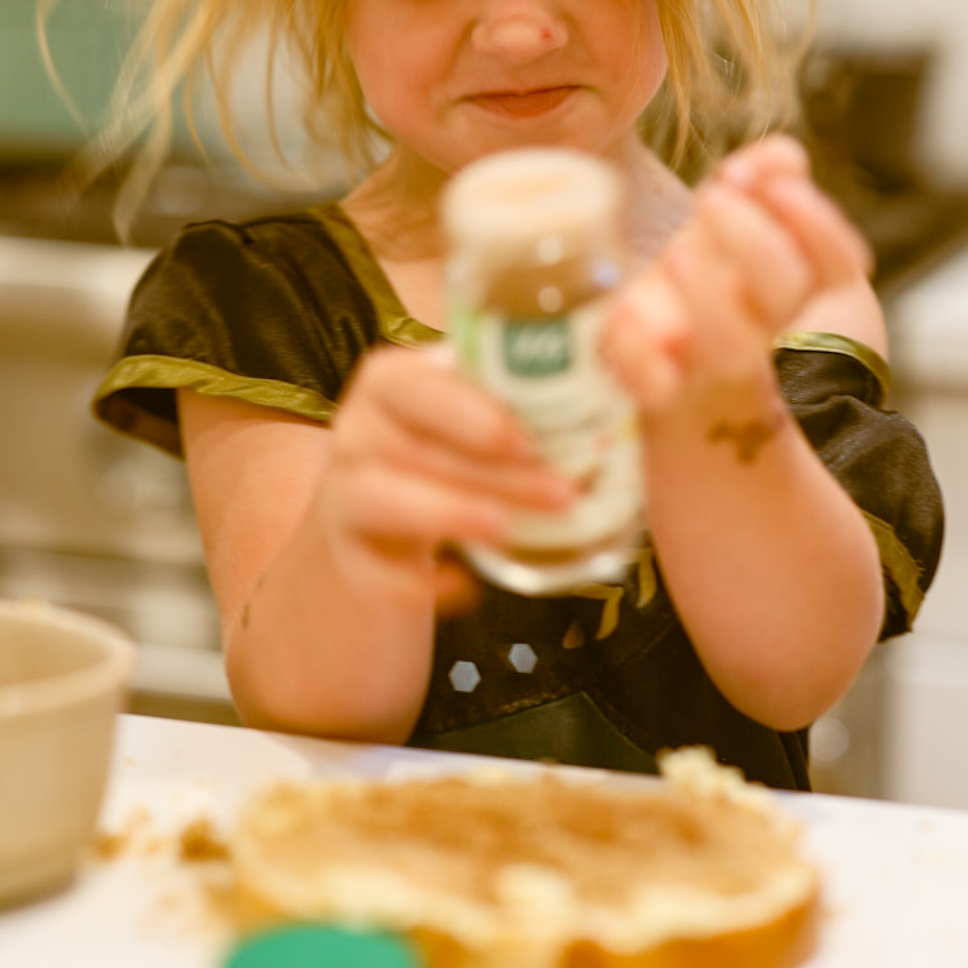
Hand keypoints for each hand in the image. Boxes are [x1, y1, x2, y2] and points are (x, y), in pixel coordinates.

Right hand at [311, 343, 574, 610]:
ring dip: (456, 510)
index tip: (534, 439)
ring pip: (390, 493)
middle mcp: (359, 427)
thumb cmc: (443, 479)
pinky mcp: (345, 556)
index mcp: (395, 381)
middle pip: (418, 439)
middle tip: (564, 492)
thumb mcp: (476, 436)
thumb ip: (524, 407)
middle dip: (494, 468)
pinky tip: (467, 587)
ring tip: (512, 531)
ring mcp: (343, 491)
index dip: (477, 410)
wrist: (373, 558)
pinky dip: (424, 578)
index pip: (425, 381)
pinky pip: (381, 564)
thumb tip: (624, 380)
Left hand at [602, 136, 871, 414]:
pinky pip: (655, 389)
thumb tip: (781, 158)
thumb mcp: (739, 215)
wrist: (658, 358)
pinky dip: (639, 351)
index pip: (838, 262)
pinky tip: (626, 311)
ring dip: (707, 290)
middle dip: (754, 241)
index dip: (818, 223)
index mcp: (792, 287)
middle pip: (786, 298)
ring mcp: (711, 370)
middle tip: (713, 197)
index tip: (777, 182)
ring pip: (733, 352)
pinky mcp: (658, 398)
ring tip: (676, 250)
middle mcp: (761, 331)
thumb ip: (768, 173)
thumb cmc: (708, 271)